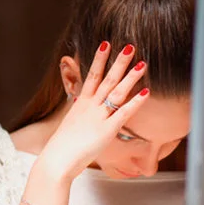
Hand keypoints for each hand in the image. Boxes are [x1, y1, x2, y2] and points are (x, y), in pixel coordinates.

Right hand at [38, 41, 149, 180]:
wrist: (57, 160)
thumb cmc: (63, 146)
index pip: (92, 76)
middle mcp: (90, 106)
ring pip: (116, 92)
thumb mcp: (70, 123)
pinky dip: (135, 102)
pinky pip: (123, 113)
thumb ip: (78, 111)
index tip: (106, 44)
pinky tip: (146, 92)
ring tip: (142, 63)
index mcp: (81, 103)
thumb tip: (79, 102)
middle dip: (118, 62)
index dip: (99, 59)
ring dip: (130, 77)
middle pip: (106, 79)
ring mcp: (98, 117)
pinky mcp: (106, 131)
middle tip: (130, 46)